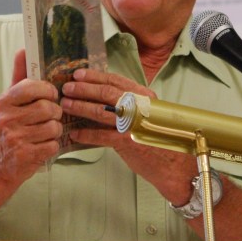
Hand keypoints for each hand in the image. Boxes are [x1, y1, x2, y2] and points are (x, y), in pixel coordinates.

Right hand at [0, 49, 63, 184]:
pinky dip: (52, 146)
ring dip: (55, 131)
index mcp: (4, 101)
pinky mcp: (24, 155)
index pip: (33, 86)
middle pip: (47, 108)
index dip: (48, 91)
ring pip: (53, 126)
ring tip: (45, 132)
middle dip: (54, 113)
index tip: (50, 96)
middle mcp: (6, 118)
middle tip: (49, 118)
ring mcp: (14, 138)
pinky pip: (53, 145)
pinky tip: (42, 146)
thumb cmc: (11, 126)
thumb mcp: (12, 101)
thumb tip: (23, 49)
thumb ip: (20, 75)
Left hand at [61, 69, 198, 203]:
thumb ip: (131, 105)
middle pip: (106, 92)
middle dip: (83, 89)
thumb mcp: (150, 115)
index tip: (79, 74)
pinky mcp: (128, 142)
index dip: (95, 77)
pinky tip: (75, 134)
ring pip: (101, 111)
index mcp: (145, 97)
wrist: (176, 166)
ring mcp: (134, 124)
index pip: (116, 81)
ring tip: (66, 105)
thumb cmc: (162, 140)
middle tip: (67, 88)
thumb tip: (104, 99)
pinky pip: (101, 136)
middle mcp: (140, 107)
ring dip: (80, 107)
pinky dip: (86, 135)